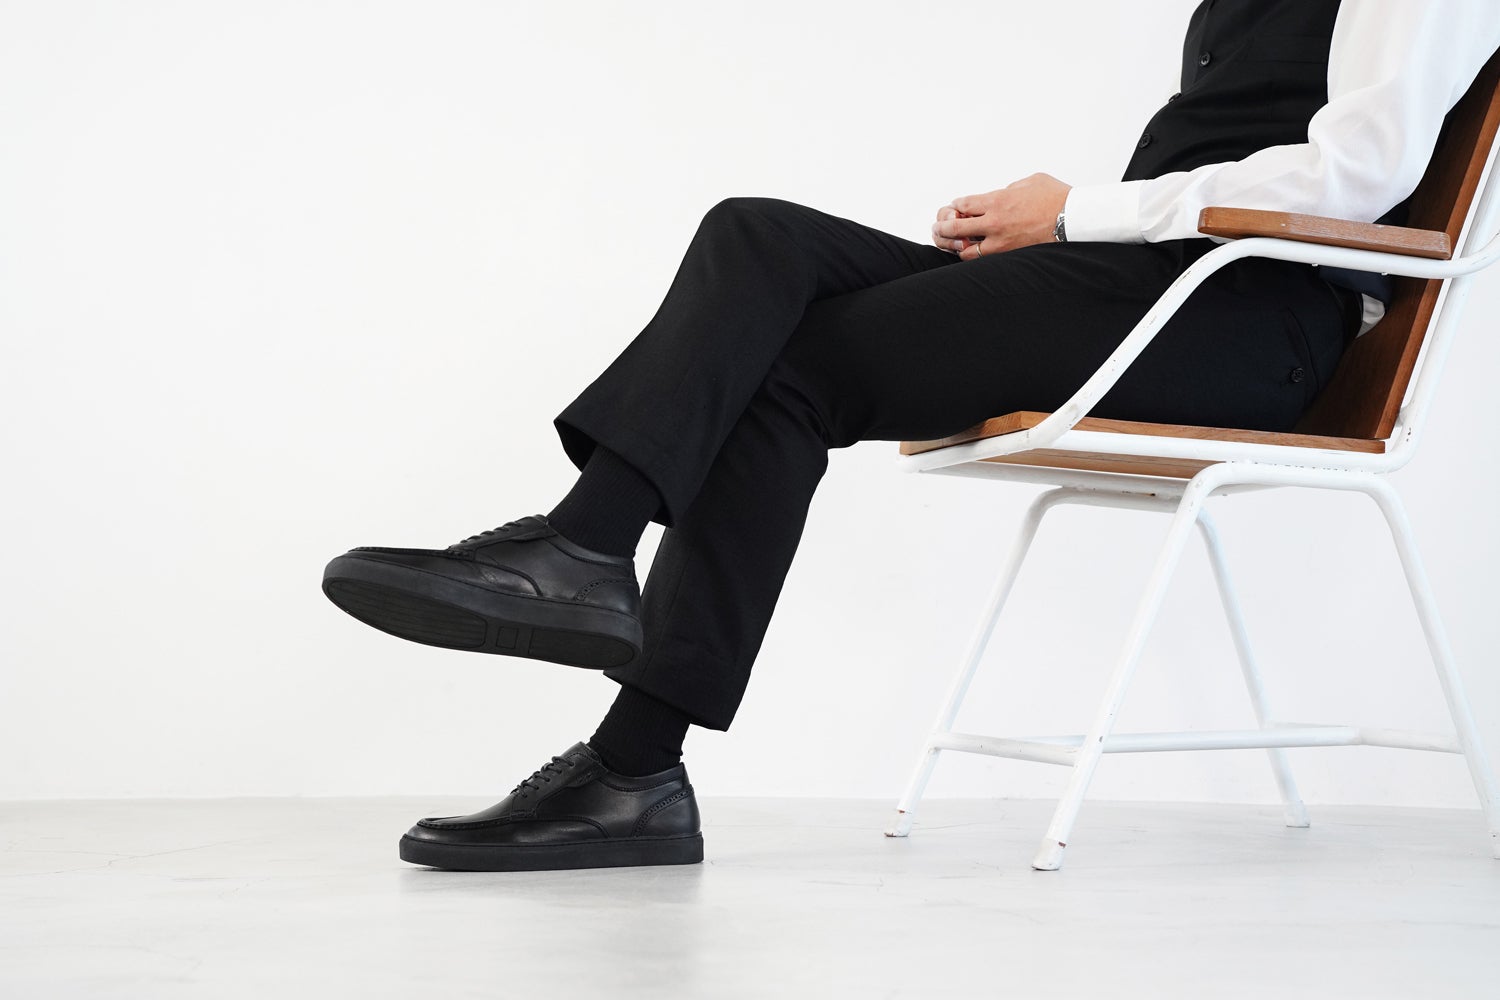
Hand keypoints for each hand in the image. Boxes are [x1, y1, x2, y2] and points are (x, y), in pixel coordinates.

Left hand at [931, 173, 1071, 259]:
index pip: (962, 205)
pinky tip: (968, 253)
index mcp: (997, 201)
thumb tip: (1003, 194)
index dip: (955, 207)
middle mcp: (994, 223)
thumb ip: (1010, 188)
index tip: (955, 208)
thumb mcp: (1029, 181)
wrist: (1074, 219)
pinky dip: (971, 257)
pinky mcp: (1009, 255)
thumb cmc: (1057, 198)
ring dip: (953, 246)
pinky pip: (982, 260)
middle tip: (937, 228)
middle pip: (955, 228)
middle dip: (942, 227)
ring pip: (965, 250)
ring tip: (947, 244)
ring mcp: (1000, 242)